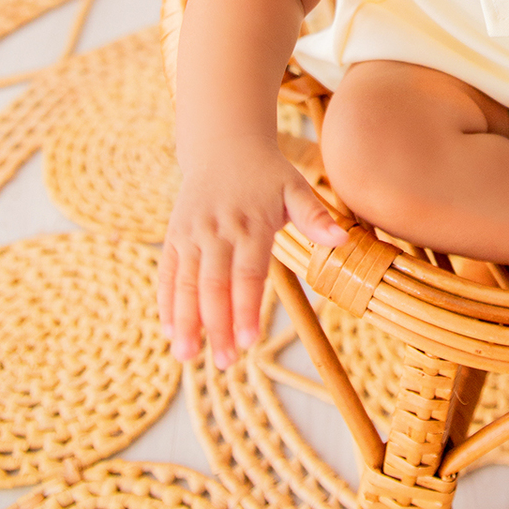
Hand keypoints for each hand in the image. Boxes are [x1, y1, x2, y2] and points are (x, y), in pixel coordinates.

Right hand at [158, 144, 347, 369]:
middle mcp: (217, 231)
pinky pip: (168, 274)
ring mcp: (191, 234)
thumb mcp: (294, 187)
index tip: (248, 342)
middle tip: (224, 363)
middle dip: (217, 326)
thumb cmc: (267, 174)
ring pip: (185, 284)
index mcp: (250, 224)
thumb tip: (342, 240)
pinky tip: (171, 333)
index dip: (246, 309)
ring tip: (188, 358)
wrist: (224, 146)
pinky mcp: (174, 236)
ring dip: (185, 322)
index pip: (247, 274)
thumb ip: (314, 216)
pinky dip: (166, 304)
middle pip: (213, 285)